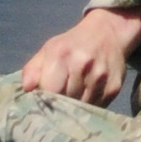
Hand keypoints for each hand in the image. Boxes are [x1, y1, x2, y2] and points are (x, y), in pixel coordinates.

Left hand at [14, 5, 140, 106]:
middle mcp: (83, 65)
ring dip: (75, 108)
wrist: (108, 33)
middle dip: (59, 105)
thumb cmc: (72, 44)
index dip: (45, 100)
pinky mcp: (113, 88)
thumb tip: (26, 89)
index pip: (50, 91)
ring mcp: (100, 77)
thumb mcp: (48, 50)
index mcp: (62, 54)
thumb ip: (33, 69)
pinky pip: (96, 108)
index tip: (43, 101)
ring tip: (72, 99)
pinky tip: (86, 96)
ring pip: (81, 107)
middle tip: (57, 103)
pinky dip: (89, 107)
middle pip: (66, 101)